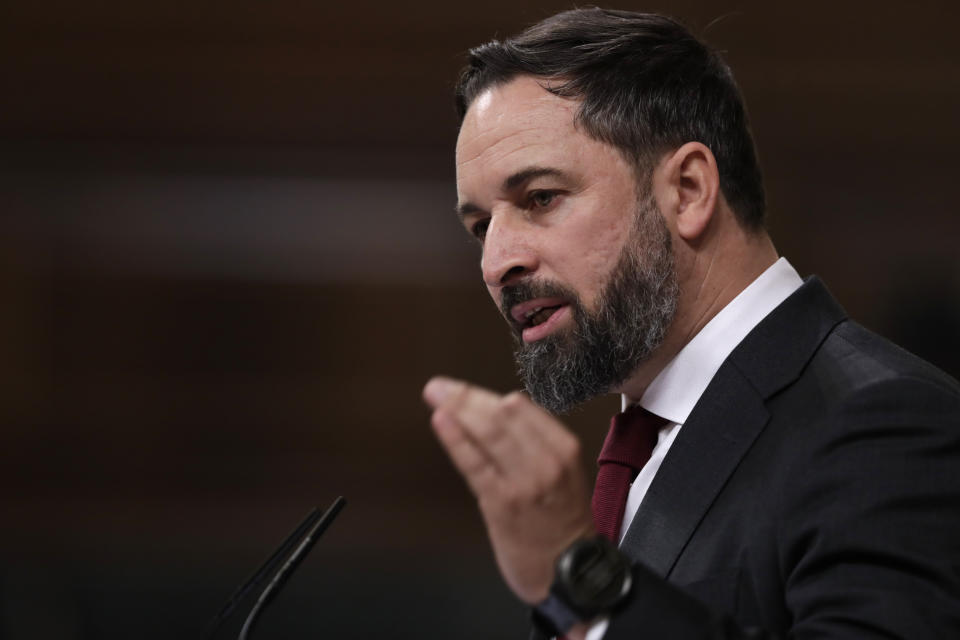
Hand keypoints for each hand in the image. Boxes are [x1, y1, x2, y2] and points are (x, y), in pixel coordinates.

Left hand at [423, 376, 594, 603]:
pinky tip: (441, 422)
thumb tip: (496, 411)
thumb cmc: (562, 520)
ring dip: (457, 409)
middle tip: (439, 387)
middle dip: (465, 396)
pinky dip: (456, 439)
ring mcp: (525, 482)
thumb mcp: (562, 472)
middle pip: (501, 414)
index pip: (520, 407)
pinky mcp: (502, 503)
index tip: (462, 389)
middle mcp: (547, 460)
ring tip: (435, 395)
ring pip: (488, 432)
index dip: (485, 394)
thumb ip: (534, 443)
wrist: (570, 571)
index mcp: (563, 448)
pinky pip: (475, 463)